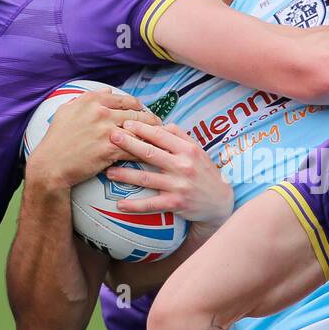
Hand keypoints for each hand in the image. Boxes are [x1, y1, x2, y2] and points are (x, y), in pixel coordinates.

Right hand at [25, 91, 158, 190]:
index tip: (144, 111)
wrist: (51, 164)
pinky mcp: (110, 150)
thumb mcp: (67, 111)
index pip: (125, 100)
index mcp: (92, 101)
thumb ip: (87, 99)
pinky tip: (153, 155)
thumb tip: (107, 92)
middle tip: (159, 126)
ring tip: (161, 140)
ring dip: (152, 136)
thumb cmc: (57, 139)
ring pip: (139, 130)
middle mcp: (101, 113)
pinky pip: (135, 149)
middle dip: (151, 120)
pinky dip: (146, 151)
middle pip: (136, 113)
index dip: (138, 106)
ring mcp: (106, 131)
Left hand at [106, 120, 233, 224]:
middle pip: (150, 153)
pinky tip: (120, 204)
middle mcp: (183, 166)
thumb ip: (180, 136)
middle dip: (128, 144)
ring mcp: (179, 185)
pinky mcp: (176, 204)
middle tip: (110, 137)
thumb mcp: (197, 150)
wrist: (220, 202)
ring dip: (125, 175)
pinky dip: (135, 205)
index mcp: (188, 149)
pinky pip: (151, 204)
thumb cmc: (205, 173)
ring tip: (108, 172)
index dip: (142, 128)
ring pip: (147, 178)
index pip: (161, 135)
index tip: (124, 123)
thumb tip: (159, 124)